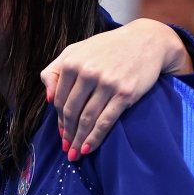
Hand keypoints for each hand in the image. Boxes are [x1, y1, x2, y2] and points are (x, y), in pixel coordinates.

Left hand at [41, 18, 187, 159]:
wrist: (145, 41)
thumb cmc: (106, 49)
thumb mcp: (76, 51)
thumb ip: (55, 71)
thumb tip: (47, 99)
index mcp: (71, 62)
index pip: (59, 99)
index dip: (59, 119)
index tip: (61, 132)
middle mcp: (87, 73)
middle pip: (71, 111)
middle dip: (67, 133)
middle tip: (66, 147)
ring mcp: (106, 83)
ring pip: (86, 119)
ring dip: (78, 140)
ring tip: (75, 153)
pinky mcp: (124, 93)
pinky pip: (105, 121)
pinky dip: (95, 138)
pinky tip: (88, 148)